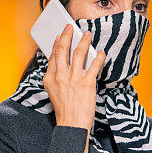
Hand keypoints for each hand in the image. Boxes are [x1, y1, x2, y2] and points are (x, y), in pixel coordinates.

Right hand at [43, 24, 105, 152]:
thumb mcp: (54, 93)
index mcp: (50, 78)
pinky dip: (99, 57)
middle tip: (70, 27)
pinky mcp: (87, 83)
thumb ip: (56, 78)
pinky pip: (94, 65)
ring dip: (84, 41)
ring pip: (79, 53)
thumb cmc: (64, 111)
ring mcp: (74, 78)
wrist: (71, 125)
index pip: (53, 56)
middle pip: (63, 50)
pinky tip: (102, 52)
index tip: (59, 36)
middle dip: (67, 35)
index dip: (56, 44)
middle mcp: (60, 76)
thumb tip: (63, 66)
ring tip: (88, 34)